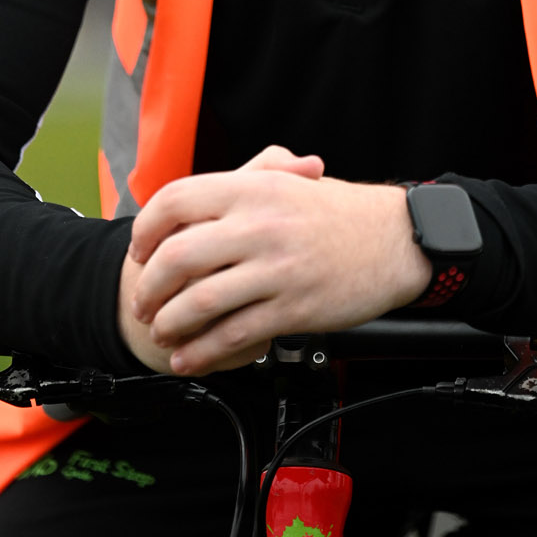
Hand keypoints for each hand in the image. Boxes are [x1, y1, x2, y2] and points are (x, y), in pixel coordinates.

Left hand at [115, 145, 320, 372]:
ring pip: (200, 302)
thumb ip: (245, 179)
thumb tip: (200, 197)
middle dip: (149, 287)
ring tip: (164, 333)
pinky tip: (192, 358)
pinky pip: (234, 336)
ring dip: (171, 325)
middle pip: (177, 257)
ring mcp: (276, 269)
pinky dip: (203, 353)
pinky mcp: (293, 309)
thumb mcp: (292, 178)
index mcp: (254, 188)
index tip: (140, 249)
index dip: (146, 228)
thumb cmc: (341, 211)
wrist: (395, 239)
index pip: (176, 200)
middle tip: (144, 302)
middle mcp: (259, 225)